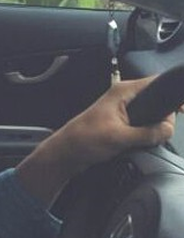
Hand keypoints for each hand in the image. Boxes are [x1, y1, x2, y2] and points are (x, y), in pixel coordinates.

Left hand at [17, 77, 176, 205]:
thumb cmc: (82, 141)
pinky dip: (148, 136)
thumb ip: (148, 133)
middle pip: (160, 102)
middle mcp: (125, 97)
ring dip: (155, 130)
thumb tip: (169, 129)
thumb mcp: (120, 137)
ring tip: (143, 141)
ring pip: (154, 116)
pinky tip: (140, 145)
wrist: (65, 155)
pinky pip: (145, 127)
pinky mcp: (123, 124)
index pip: (159, 82)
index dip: (175, 94)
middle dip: (164, 118)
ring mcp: (124, 111)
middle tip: (158, 134)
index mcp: (124, 91)